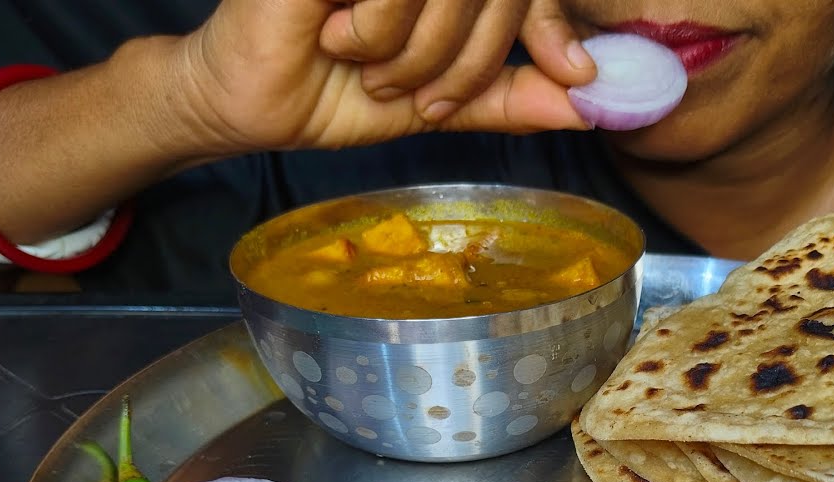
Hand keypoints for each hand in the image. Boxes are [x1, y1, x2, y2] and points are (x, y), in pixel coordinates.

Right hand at [172, 0, 595, 153]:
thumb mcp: (439, 101)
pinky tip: (334, 37)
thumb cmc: (334, 91)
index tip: (579, 76)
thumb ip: (506, 96)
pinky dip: (376, 29)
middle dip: (472, 61)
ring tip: (371, 69)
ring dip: (418, 53)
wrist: (248, 102)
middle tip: (424, 99)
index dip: (553, 26)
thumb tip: (585, 104)